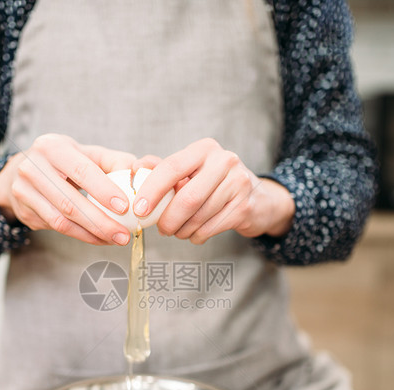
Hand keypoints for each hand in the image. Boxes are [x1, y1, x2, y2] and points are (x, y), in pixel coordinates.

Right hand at [0, 133, 136, 245]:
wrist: (23, 171)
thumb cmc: (63, 162)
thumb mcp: (85, 153)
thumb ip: (113, 161)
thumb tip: (138, 173)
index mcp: (52, 147)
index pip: (81, 171)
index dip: (103, 190)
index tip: (125, 207)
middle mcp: (32, 167)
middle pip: (69, 201)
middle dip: (101, 222)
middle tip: (124, 234)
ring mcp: (23, 191)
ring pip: (61, 220)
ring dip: (92, 234)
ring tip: (115, 239)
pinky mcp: (24, 211)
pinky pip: (56, 228)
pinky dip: (81, 236)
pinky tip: (99, 238)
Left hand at [131, 138, 294, 243]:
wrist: (258, 198)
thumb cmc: (214, 183)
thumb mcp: (190, 170)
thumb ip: (162, 168)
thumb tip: (135, 168)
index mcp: (205, 149)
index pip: (172, 167)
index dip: (152, 190)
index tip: (139, 209)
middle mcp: (225, 161)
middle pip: (187, 198)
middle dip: (168, 219)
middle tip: (160, 229)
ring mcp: (238, 184)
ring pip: (198, 216)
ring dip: (182, 230)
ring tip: (177, 231)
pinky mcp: (244, 206)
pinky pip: (210, 228)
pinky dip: (196, 236)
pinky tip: (194, 234)